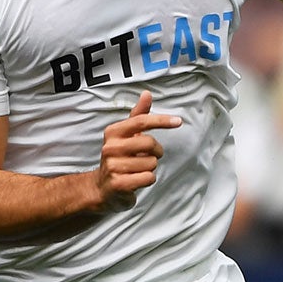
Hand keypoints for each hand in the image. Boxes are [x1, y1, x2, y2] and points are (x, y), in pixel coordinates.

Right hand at [92, 90, 181, 211]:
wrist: (103, 187)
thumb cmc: (120, 158)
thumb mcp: (127, 135)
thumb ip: (138, 115)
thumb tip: (147, 94)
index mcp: (113, 132)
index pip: (141, 121)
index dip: (162, 120)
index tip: (179, 121)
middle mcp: (110, 147)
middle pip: (150, 143)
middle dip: (156, 152)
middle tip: (147, 156)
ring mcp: (112, 166)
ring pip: (152, 163)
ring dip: (150, 167)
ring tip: (136, 169)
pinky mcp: (118, 184)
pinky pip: (148, 177)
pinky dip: (148, 179)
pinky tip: (136, 180)